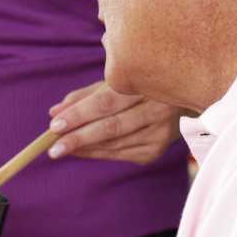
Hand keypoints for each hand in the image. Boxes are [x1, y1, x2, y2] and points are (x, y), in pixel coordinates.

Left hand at [48, 80, 181, 163]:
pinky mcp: (157, 149)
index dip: (79, 114)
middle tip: (53, 149)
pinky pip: (122, 154)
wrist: (182, 98)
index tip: (54, 124)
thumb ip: (84, 96)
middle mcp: (157, 109)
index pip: (106, 102)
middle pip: (111, 127)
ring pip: (116, 144)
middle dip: (79, 138)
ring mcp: (160, 132)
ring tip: (62, 149)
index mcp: (144, 84)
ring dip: (86, 148)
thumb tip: (54, 112)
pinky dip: (99, 153)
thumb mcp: (115, 81)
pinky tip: (82, 151)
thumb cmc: (139, 85)